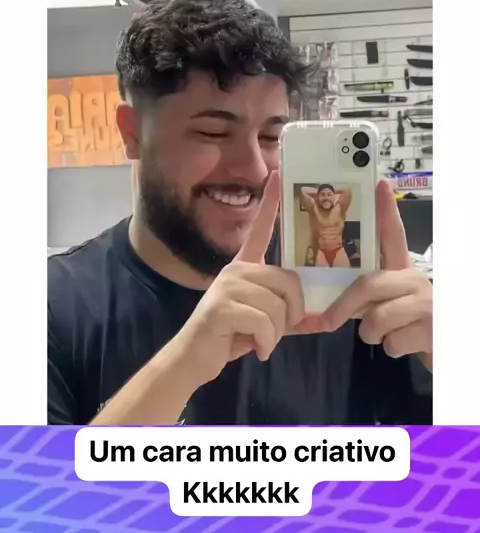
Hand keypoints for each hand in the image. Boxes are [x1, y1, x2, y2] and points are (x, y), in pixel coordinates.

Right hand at [176, 172, 305, 386]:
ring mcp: (227, 286)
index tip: (277, 173)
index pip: (260, 229)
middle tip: (274, 331)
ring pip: (278, 306)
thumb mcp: (267, 324)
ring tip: (261, 340)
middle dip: (291, 315)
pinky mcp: (222, 307)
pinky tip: (254, 349)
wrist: (193, 359)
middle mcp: (236, 269)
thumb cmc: (231, 336)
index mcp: (245, 267)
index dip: (270, 203)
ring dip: (276, 333)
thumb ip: (293, 317)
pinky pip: (265, 323)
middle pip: (288, 282)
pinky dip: (266, 343)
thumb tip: (328, 319)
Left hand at [317, 179, 432, 369]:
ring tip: (387, 334)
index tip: (380, 183)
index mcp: (403, 270)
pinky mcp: (431, 329)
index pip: (394, 234)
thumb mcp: (389, 304)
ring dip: (372, 335)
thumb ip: (367, 296)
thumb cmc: (409, 326)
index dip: (386, 210)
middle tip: (328, 322)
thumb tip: (326, 304)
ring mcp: (425, 303)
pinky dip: (390, 348)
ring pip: (376, 318)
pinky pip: (391, 341)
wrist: (445, 350)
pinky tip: (405, 344)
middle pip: (369, 283)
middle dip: (344, 306)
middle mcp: (415, 280)